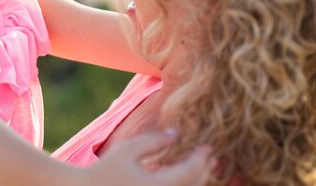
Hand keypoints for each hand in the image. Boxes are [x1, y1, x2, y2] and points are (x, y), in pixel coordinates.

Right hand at [85, 131, 213, 185]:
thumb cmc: (105, 170)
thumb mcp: (128, 149)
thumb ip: (153, 141)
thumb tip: (176, 134)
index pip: (189, 172)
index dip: (201, 159)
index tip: (207, 148)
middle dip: (203, 171)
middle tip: (211, 158)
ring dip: (197, 182)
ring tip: (203, 169)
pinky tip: (185, 179)